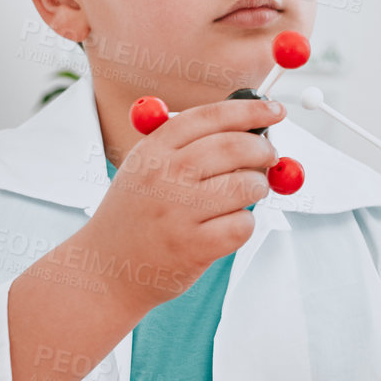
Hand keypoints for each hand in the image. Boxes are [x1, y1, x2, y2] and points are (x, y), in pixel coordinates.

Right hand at [84, 96, 283, 311]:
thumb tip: (251, 128)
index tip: (275, 110)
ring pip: (246, 185)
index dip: (250, 110)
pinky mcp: (194, 247)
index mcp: (152, 151)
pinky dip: (245, 224)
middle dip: (263, 149)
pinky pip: (243, 224)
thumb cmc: (136, 216)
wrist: (105, 270)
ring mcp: (177, 212)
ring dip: (257, 188)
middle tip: (269, 156)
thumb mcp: (145, 170)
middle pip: (234, 147)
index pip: (210, 116)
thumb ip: (189, 146)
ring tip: (244, 195)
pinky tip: (226, 227)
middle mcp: (163, 176)